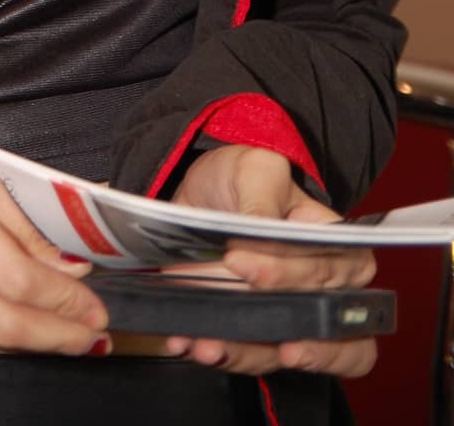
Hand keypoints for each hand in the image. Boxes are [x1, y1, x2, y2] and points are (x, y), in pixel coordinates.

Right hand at [0, 117, 108, 353]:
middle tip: (93, 335)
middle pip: (1, 321)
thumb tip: (63, 263)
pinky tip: (11, 317)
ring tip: (64, 330)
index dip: (63, 300)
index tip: (94, 305)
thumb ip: (11, 216)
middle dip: (56, 335)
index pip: (16, 276)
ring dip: (28, 337)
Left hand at [166, 145, 375, 376]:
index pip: (332, 272)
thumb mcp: (255, 169)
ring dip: (246, 353)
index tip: (242, 266)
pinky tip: (190, 343)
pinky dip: (223, 355)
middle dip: (274, 324)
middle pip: (321, 326)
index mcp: (337, 246)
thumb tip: (256, 239)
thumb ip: (262, 199)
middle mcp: (324, 288)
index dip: (292, 276)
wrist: (203, 194)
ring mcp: (292, 314)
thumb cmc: (244, 177)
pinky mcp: (260, 332)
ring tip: (207, 345)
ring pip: (289, 355)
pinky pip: (252, 357)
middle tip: (230, 317)